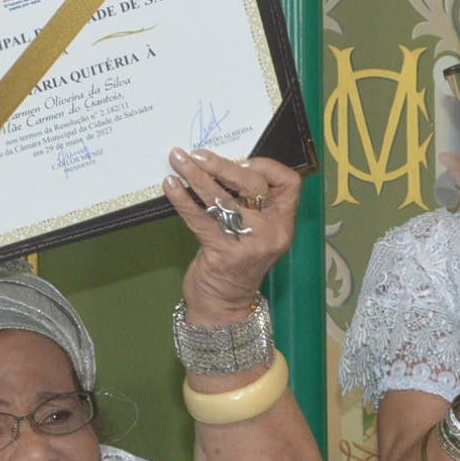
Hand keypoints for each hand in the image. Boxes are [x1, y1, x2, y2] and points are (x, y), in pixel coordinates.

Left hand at [164, 148, 298, 320]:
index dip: (267, 165)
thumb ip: (249, 204)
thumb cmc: (237, 263)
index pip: (289, 183)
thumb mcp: (256, 233)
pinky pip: (200, 219)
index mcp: (284, 223)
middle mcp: (272, 233)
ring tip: (178, 160)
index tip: (241, 160)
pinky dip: (182, 199)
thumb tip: (220, 165)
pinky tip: (170, 186)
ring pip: (222, 199)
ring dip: (196, 176)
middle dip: (222, 165)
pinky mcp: (223, 254)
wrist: (224, 305)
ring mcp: (249, 244)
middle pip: (252, 186)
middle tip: (198, 155)